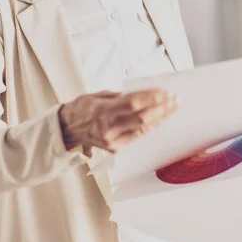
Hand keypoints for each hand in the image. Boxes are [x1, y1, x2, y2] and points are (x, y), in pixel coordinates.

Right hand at [58, 88, 176, 155]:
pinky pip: (137, 137)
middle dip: (160, 108)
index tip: (164, 92)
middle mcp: (108, 127)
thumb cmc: (81, 108)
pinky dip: (150, 128)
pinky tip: (159, 120)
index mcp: (102, 110)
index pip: (133, 103)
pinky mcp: (115, 148)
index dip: (151, 98)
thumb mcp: (97, 95)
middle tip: (174, 100)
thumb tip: (141, 94)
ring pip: (142, 129)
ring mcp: (112, 140)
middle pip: (142, 118)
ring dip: (159, 118)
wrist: (67, 129)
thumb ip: (118, 96)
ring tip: (171, 109)